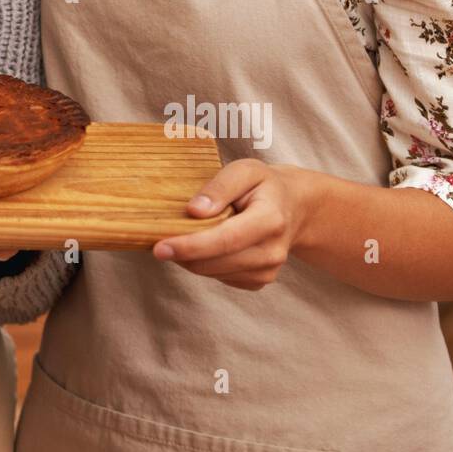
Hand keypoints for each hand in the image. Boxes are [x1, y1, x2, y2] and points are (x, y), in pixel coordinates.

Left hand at [151, 160, 313, 290]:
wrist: (294, 207)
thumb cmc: (264, 185)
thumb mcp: (245, 170)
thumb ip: (220, 187)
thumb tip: (194, 210)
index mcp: (270, 219)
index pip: (225, 239)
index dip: (190, 246)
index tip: (160, 247)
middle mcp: (273, 250)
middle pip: (217, 262)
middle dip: (183, 255)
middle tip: (157, 243)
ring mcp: (269, 270)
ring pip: (215, 273)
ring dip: (192, 260)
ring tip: (184, 237)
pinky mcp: (260, 281)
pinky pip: (222, 278)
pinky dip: (206, 265)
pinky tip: (205, 246)